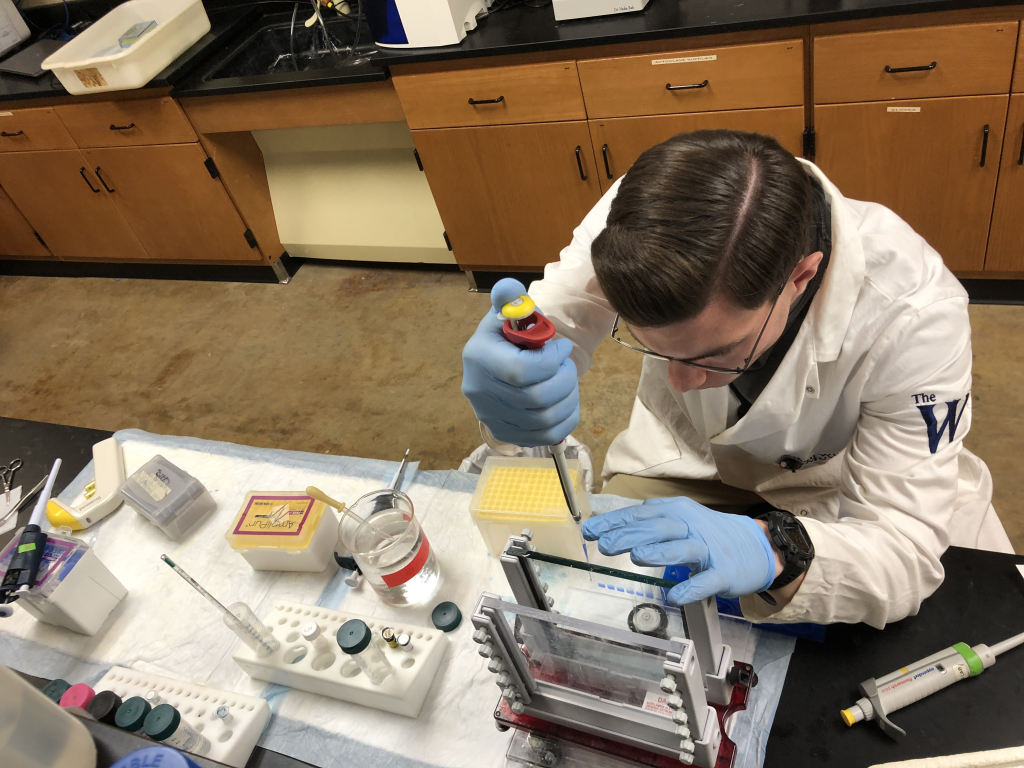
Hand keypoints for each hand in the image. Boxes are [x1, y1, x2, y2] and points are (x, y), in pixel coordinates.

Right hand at [461, 278, 579, 446]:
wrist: (492, 368)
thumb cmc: (505, 337)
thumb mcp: (505, 313)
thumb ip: (510, 299)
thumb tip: (509, 288)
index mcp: (479, 357)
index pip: (520, 371)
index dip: (551, 361)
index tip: (561, 348)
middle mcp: (480, 390)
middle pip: (536, 398)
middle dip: (564, 379)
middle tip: (566, 366)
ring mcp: (491, 416)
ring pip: (545, 419)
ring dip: (568, 398)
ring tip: (567, 381)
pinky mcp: (505, 433)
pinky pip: (545, 436)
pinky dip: (565, 420)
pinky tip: (566, 402)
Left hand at [582, 497, 775, 604]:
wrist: (756, 546)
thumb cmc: (708, 534)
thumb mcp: (680, 519)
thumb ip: (649, 521)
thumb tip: (613, 524)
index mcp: (677, 512)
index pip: (641, 514)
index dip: (615, 522)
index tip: (589, 531)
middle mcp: (691, 527)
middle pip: (658, 528)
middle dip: (630, 535)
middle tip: (605, 545)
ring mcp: (708, 550)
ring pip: (682, 548)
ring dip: (660, 552)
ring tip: (637, 556)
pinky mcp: (723, 574)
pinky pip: (706, 581)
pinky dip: (690, 588)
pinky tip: (674, 596)